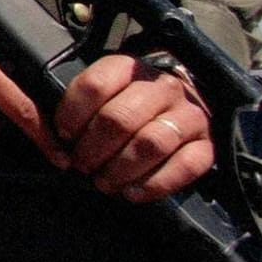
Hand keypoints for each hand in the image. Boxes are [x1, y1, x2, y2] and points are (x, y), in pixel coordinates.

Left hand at [55, 53, 211, 202]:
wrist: (179, 105)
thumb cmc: (127, 102)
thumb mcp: (103, 93)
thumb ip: (79, 107)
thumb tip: (54, 137)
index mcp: (130, 69)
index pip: (95, 85)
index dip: (72, 114)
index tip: (63, 135)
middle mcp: (163, 87)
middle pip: (120, 118)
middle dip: (93, 148)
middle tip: (81, 165)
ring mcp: (189, 115)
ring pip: (151, 143)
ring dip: (120, 169)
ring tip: (103, 182)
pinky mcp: (207, 144)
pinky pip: (185, 166)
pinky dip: (154, 184)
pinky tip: (131, 193)